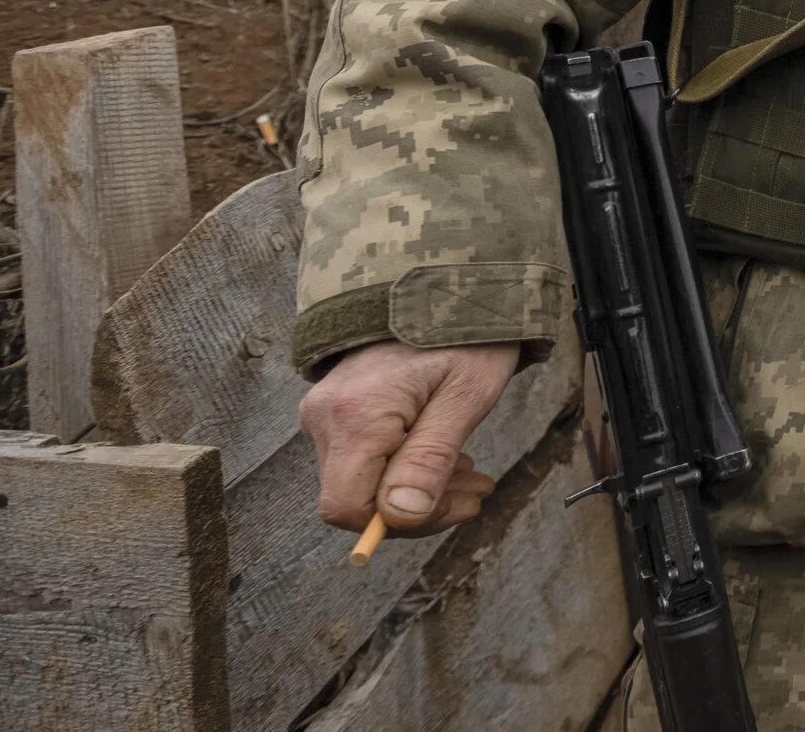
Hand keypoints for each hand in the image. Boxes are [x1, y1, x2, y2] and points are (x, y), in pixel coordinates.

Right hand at [300, 338, 517, 537]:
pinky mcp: (335, 411)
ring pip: (362, 483)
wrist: (446, 283)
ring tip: (473, 474)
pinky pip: (363, 460)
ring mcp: (325, 413)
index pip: (347, 507)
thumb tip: (401, 517)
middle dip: (421, 507)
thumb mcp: (466, 396)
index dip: (400, 522)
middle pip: (356, 500)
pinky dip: (404, 469)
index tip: (457, 504)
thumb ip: (431, 457)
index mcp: (355, 414)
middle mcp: (325, 416)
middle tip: (479, 489)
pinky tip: (445, 456)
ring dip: (419, 490)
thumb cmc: (466, 334)